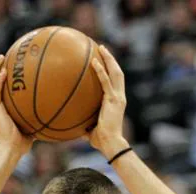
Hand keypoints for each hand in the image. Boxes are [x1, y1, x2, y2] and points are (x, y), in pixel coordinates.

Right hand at [0, 55, 32, 157]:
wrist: (12, 150)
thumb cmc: (22, 143)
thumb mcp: (31, 126)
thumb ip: (37, 117)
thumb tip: (52, 112)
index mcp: (1, 109)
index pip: (0, 89)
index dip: (2, 77)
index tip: (10, 66)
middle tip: (4, 56)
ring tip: (1, 57)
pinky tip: (4, 72)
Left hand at [86, 45, 128, 159]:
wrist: (111, 144)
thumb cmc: (102, 141)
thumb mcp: (91, 131)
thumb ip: (85, 127)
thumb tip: (75, 129)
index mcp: (117, 102)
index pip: (115, 82)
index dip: (111, 70)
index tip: (103, 61)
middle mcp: (120, 97)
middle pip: (118, 73)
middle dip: (111, 59)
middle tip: (102, 48)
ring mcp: (118, 97)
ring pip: (116, 72)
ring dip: (109, 59)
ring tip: (101, 48)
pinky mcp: (113, 100)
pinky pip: (106, 82)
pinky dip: (100, 71)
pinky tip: (94, 62)